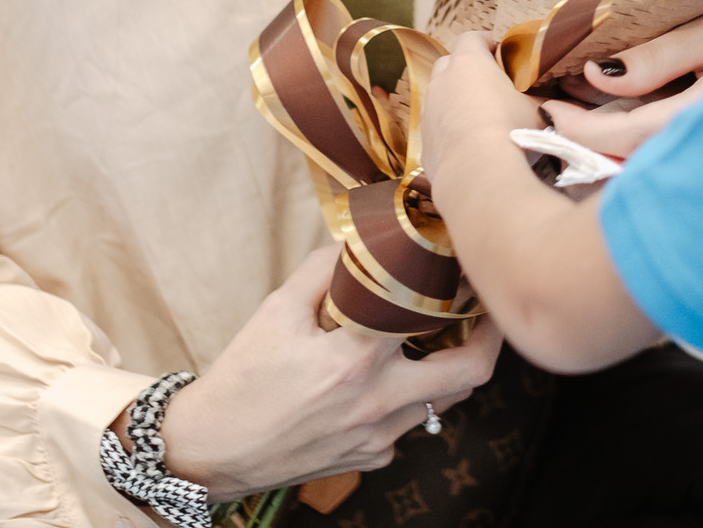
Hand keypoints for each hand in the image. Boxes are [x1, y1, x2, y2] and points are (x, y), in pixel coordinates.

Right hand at [152, 246, 502, 497]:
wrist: (212, 451)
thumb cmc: (241, 381)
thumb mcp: (276, 312)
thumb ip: (323, 271)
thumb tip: (359, 242)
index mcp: (356, 360)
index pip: (430, 314)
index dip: (454, 285)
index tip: (465, 267)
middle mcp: (377, 403)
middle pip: (468, 372)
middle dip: (489, 336)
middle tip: (490, 310)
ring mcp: (378, 437)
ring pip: (444, 401)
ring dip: (450, 368)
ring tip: (445, 338)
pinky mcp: (370, 458)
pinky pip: (409, 425)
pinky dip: (410, 399)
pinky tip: (389, 379)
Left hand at [419, 31, 543, 184]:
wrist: (478, 176)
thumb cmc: (511, 131)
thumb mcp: (538, 111)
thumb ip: (545, 100)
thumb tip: (562, 102)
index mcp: (469, 63)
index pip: (472, 38)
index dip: (487, 42)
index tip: (502, 53)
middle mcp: (442, 81)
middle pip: (450, 62)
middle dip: (468, 68)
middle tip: (491, 83)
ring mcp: (429, 110)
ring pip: (440, 94)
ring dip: (456, 98)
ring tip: (480, 116)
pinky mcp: (424, 140)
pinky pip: (437, 126)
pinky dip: (449, 128)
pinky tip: (469, 144)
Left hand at [543, 5, 702, 158]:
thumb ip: (661, 56)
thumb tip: (600, 77)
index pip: (633, 138)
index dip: (584, 130)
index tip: (550, 110)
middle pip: (642, 159)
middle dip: (593, 140)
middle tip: (557, 112)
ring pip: (659, 158)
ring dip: (615, 137)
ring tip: (583, 103)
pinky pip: (679, 150)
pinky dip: (644, 135)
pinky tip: (629, 108)